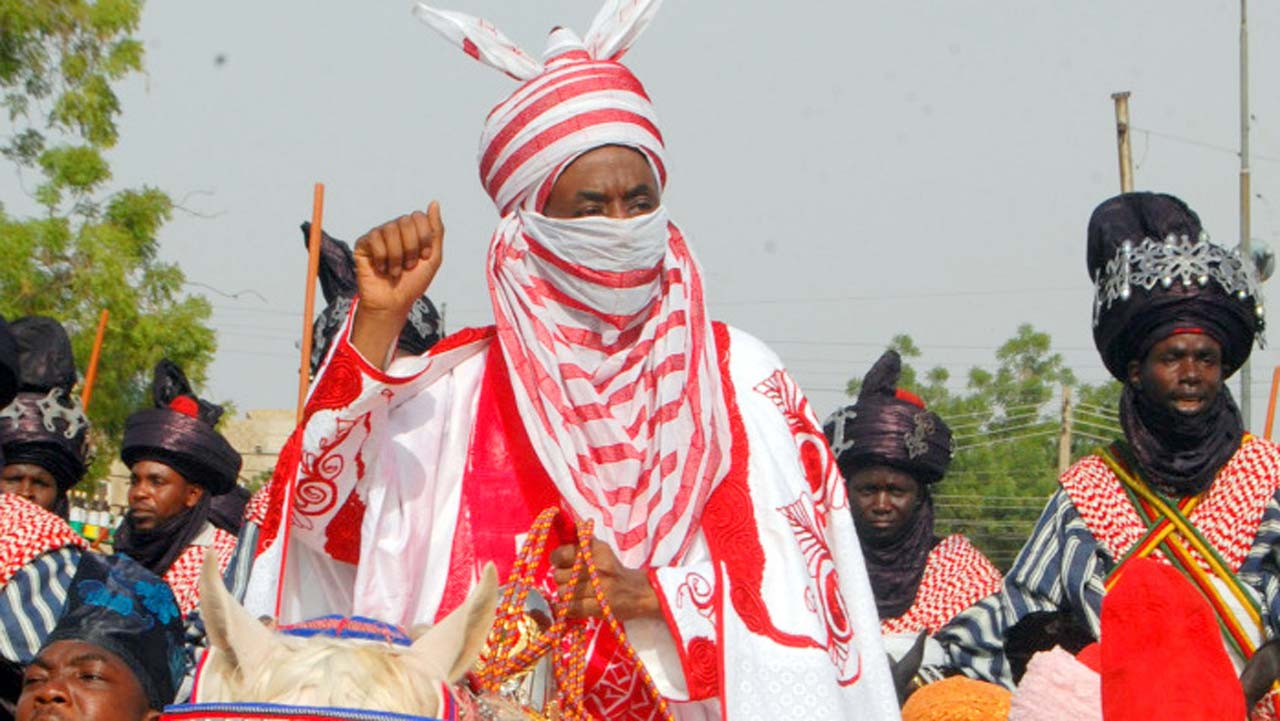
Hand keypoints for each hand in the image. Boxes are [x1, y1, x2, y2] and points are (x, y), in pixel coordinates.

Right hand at [350, 202, 443, 366]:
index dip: (424, 238)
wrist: (393, 303)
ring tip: (395, 271)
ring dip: (397, 256)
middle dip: (411, 248)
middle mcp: (394, 230)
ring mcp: (378, 235)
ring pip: (390, 230)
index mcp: (411, 231)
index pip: (419, 217)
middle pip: (405, 221)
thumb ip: (436, 231)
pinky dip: (382, 257)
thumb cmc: (413, 283)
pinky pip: (375, 239)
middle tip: (409, 266)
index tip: (424, 257)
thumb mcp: (433, 258)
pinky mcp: (363, 244)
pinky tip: (381, 269)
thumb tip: (434, 202)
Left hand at [550, 539, 660, 621]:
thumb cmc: (614, 570)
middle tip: (570, 580)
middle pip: (559, 575)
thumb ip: (582, 541)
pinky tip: (573, 604)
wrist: (640, 592)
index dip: (557, 559)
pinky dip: (568, 607)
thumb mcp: (602, 550)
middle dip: (561, 578)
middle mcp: (598, 566)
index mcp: (597, 550)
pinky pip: (571, 607)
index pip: (563, 553)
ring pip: (562, 592)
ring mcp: (600, 588)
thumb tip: (566, 528)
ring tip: (575, 592)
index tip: (560, 563)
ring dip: (565, 594)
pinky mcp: (600, 606)